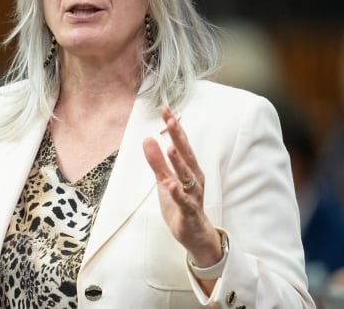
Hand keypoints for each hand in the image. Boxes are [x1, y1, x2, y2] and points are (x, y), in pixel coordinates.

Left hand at [142, 107, 221, 267]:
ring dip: (178, 162)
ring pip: (186, 176)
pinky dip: (177, 193)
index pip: (181, 144)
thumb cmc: (181, 204)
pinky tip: (170, 185)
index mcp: (189, 169)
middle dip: (178, 137)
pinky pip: (184, 201)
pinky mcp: (189, 212)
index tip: (166, 110)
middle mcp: (194, 178)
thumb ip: (157, 162)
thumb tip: (147, 139)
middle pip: (186, 155)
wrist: (195, 234)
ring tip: (170, 148)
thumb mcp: (165, 180)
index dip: (174, 127)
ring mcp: (193, 195)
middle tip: (171, 120)